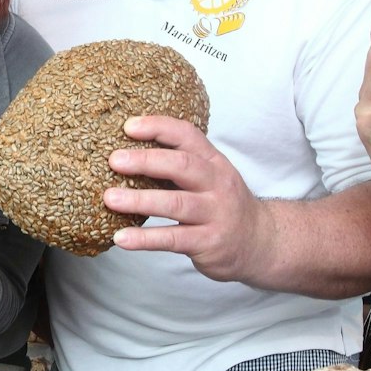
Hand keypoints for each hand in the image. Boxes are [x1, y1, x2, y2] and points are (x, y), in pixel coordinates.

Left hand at [102, 115, 276, 283]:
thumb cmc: (222, 205)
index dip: (159, 127)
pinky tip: (121, 238)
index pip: (188, 135)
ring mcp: (215, 214)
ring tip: (110, 199)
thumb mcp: (210, 178)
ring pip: (176, 203)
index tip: (128, 126)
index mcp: (214, 162)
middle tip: (114, 161)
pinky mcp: (209, 243)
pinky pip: (173, 239)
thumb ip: (179, 165)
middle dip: (146, 161)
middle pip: (183, 166)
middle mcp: (218, 185)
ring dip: (140, 200)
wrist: (260, 242)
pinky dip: (145, 239)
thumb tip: (127, 152)